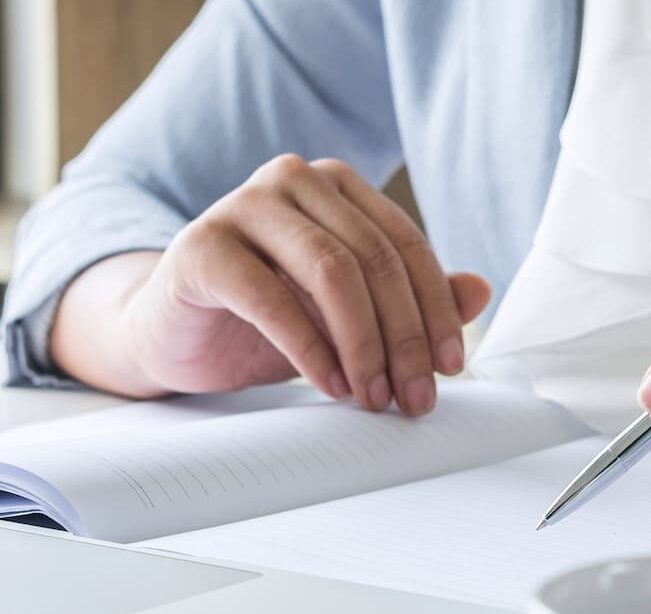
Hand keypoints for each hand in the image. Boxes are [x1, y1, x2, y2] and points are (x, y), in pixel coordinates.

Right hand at [57, 154, 489, 414]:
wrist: (170, 337)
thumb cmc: (260, 321)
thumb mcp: (344, 316)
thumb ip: (407, 300)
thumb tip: (480, 291)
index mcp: (333, 184)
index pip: (404, 244)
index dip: (435, 309)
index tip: (451, 367)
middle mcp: (290, 179)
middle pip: (373, 259)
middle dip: (404, 336)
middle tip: (414, 396)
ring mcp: (241, 206)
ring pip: (332, 272)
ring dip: (364, 344)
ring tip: (373, 396)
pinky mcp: (201, 248)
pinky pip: (273, 299)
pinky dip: (311, 349)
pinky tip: (330, 385)